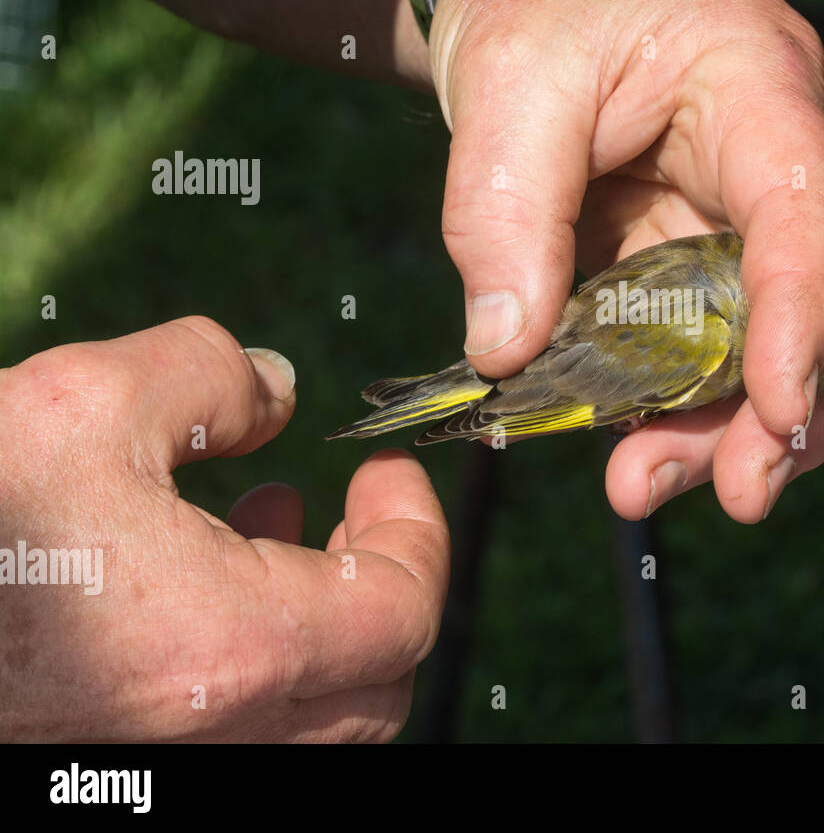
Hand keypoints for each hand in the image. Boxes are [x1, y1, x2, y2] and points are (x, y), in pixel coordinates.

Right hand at [0, 316, 448, 740]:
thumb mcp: (84, 403)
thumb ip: (211, 376)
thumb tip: (277, 387)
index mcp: (231, 655)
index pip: (404, 610)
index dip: (414, 529)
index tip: (388, 471)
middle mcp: (215, 744)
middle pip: (375, 681)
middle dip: (378, 581)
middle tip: (346, 504)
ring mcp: (166, 770)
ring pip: (310, 719)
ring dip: (317, 621)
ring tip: (266, 520)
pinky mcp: (114, 767)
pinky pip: (235, 733)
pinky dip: (250, 662)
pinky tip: (189, 574)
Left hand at [430, 0, 823, 521]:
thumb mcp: (509, 81)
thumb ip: (507, 214)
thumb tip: (507, 353)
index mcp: (759, 91)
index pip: (809, 213)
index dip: (807, 319)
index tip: (779, 414)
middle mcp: (770, 162)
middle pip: (823, 301)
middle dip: (784, 408)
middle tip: (736, 494)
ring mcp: (734, 213)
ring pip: (764, 336)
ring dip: (719, 423)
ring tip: (642, 485)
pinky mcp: (689, 251)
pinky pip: (696, 337)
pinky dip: (666, 397)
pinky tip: (624, 442)